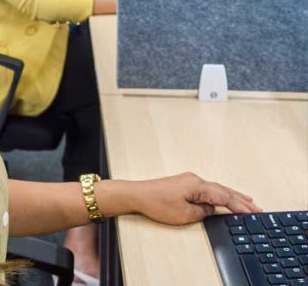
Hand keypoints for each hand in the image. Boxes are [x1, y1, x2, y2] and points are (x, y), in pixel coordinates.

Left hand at [131, 173, 260, 225]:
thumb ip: (203, 212)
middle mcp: (195, 180)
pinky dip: (220, 194)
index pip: (225, 196)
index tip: (254, 213)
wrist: (136, 194)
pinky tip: (224, 198)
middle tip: (257, 208)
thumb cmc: (156, 203)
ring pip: (217, 188)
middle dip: (241, 200)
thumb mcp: (184, 214)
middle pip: (224, 190)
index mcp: (197, 185)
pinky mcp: (184, 184)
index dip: (240, 206)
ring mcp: (190, 181)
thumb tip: (213, 209)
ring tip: (248, 201)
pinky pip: (208, 189)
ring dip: (232, 196)